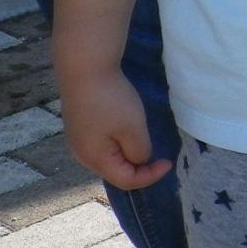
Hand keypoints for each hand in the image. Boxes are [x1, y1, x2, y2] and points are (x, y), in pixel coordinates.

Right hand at [61, 66, 171, 190]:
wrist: (84, 66)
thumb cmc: (111, 99)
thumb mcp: (133, 129)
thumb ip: (139, 151)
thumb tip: (138, 159)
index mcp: (94, 159)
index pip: (126, 181)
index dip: (150, 176)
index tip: (168, 162)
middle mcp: (81, 154)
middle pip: (116, 171)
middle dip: (139, 167)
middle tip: (158, 154)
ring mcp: (77, 139)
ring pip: (109, 156)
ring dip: (129, 153)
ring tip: (143, 140)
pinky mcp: (78, 125)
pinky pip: (102, 142)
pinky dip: (118, 142)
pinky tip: (126, 127)